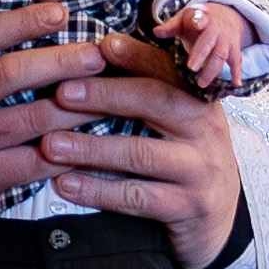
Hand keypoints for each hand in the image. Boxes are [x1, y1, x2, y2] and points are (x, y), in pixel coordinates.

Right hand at [0, 0, 77, 248]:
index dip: (23, 22)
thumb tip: (14, 28)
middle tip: (97, 54)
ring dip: (74, 108)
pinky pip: (29, 164)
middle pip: (9, 74)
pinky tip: (89, 146)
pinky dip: (63, 155)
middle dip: (60, 61)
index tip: (60, 12)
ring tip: (106, 96)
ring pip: (28, 119)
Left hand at [37, 26, 247, 268]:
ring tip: (51, 144)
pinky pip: (137, 196)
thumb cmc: (184, 162)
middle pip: (156, 101)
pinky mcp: (189, 206)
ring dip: (91, 148)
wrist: (217, 223)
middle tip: (62, 93)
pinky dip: (98, 190)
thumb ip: (148, 94)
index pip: (168, 69)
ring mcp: (200, 169)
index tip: (101, 46)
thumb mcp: (178, 123)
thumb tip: (99, 52)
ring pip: (141, 152)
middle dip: (106, 94)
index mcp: (200, 100)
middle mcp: (206, 129)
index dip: (136, 55)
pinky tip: (66, 184)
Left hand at [172, 4, 250, 94]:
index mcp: (202, 18)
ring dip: (213, 70)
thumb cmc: (197, 19)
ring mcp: (226, 41)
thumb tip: (155, 32)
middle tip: (191, 69)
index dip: (198, 21)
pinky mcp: (234, 50)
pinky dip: (237, 73)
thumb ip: (170, 26)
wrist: (224, 15)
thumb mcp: (184, 18)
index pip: (200, 19)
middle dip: (201, 55)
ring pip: (221, 55)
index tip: (197, 24)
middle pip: (209, 42)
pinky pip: (237, 62)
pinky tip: (236, 85)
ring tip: (201, 84)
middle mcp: (216, 30)